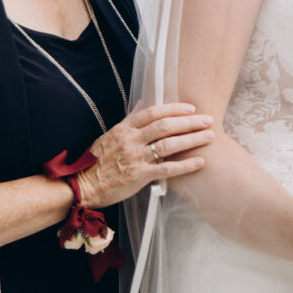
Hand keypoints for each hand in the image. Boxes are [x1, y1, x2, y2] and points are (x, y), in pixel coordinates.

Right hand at [77, 102, 212, 208]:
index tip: (191, 108)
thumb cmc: (97, 162)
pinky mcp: (139, 176)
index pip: (153, 112)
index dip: (174, 108)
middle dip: (190, 122)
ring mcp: (135, 158)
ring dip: (192, 139)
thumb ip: (129, 123)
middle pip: (165, 126)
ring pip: (169, 145)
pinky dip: (185, 165)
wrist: (84, 186)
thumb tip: (143, 105)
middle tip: (207, 120)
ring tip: (209, 136)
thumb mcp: (109, 136)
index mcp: (124, 129)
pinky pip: (167, 169)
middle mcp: (130, 141)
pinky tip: (199, 162)